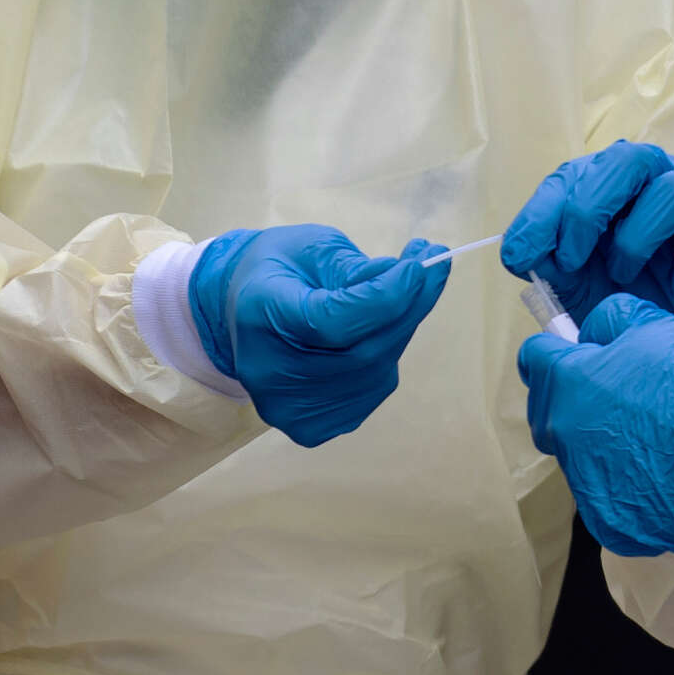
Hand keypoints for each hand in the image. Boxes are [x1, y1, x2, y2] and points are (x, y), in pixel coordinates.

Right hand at [188, 224, 449, 445]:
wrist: (240, 312)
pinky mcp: (311, 428)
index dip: (385, 297)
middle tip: (433, 265)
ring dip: (401, 329)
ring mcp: (289, 408)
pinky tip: (376, 329)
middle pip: (362, 353)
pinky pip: (371, 389)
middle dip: (408, 307)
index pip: (333, 322)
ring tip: (403, 291)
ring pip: (374, 373)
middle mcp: (269, 372)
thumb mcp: (313, 247)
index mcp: (260, 314)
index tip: (419, 264)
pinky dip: (386, 355)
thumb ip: (357, 267)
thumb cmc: (281, 269)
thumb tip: (409, 279)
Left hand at [501, 141, 673, 337]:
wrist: (667, 344)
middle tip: (572, 259)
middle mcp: (657, 180)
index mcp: (612, 182)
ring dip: (637, 238)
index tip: (523, 254)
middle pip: (631, 160)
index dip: (545, 211)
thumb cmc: (619, 297)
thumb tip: (520, 251)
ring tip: (622, 276)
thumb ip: (545, 260)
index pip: (576, 174)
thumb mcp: (572, 280)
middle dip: (590, 209)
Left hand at [516, 294, 673, 556]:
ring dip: (602, 448)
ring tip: (651, 441)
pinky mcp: (611, 523)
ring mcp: (585, 484)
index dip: (556, 352)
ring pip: (580, 460)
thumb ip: (609, 321)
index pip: (534, 360)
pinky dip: (626, 490)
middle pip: (548, 415)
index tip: (578, 355)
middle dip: (571, 402)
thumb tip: (591, 335)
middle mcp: (564, 435)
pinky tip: (659, 477)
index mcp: (567, 383)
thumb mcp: (650, 323)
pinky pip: (607, 502)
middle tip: (617, 399)